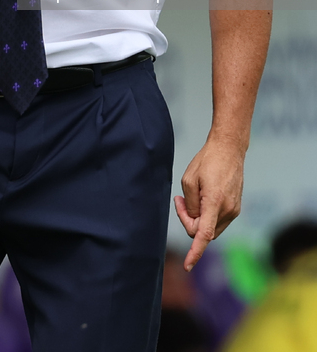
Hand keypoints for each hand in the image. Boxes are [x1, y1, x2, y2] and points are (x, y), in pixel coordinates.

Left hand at [174, 136, 244, 271]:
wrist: (229, 150)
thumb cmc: (206, 162)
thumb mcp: (189, 179)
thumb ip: (190, 205)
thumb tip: (194, 222)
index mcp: (214, 202)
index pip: (203, 234)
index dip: (194, 252)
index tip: (187, 265)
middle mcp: (227, 210)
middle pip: (203, 231)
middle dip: (188, 221)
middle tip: (179, 200)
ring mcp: (234, 210)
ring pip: (210, 228)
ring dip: (197, 218)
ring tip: (190, 196)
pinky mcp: (236, 208)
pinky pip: (217, 221)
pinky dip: (206, 215)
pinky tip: (202, 197)